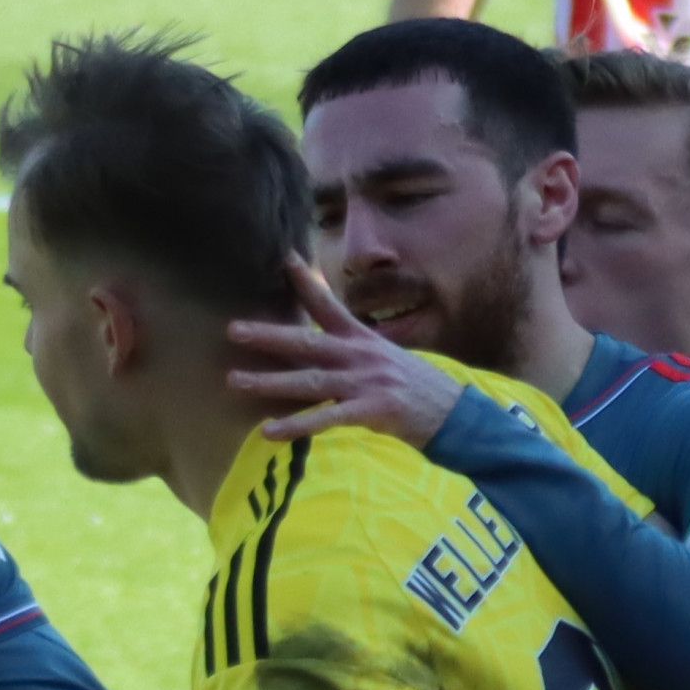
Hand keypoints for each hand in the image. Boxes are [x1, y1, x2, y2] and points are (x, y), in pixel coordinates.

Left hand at [229, 255, 472, 447]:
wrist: (455, 414)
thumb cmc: (417, 389)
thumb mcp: (387, 358)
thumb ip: (355, 350)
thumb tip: (327, 345)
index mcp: (363, 339)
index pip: (329, 304)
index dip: (305, 282)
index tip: (284, 259)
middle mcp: (360, 355)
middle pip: (308, 341)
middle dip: (269, 335)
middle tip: (233, 329)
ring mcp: (365, 382)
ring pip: (309, 380)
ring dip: (270, 381)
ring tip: (235, 381)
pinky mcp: (371, 410)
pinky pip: (325, 418)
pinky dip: (296, 426)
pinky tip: (268, 431)